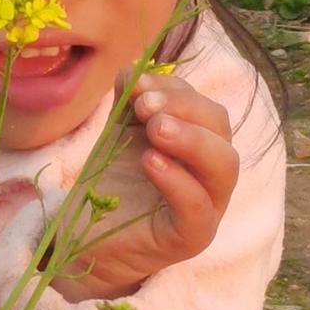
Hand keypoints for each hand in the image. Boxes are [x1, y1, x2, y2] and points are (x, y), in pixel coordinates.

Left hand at [48, 69, 240, 301]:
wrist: (84, 239)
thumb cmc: (110, 186)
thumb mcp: (118, 134)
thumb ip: (129, 102)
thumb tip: (135, 69)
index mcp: (198, 145)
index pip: (204, 108)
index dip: (176, 89)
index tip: (138, 83)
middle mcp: (210, 175)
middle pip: (221, 131)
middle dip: (185, 109)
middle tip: (145, 106)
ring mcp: (207, 208)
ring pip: (224, 167)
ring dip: (191, 139)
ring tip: (154, 128)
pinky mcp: (190, 238)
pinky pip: (198, 209)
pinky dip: (178, 181)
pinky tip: (150, 162)